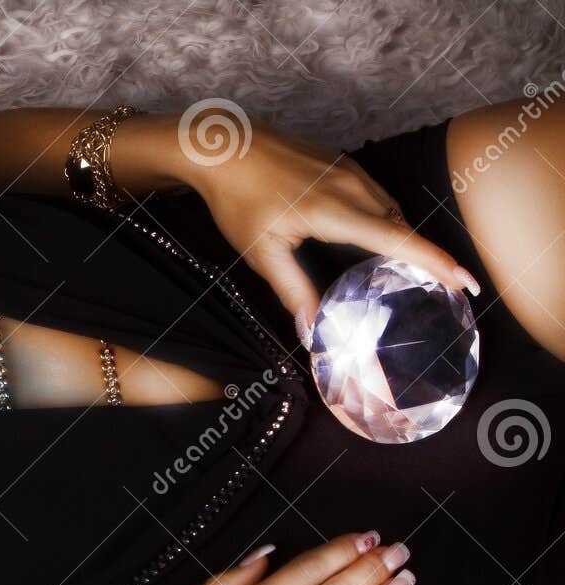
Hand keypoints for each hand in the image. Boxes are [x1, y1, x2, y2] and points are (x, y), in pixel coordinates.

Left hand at [180, 110, 477, 337]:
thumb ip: (292, 291)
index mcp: (337, 210)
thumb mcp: (261, 253)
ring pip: (391, 208)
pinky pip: (378, 195)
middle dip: (427, 255)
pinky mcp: (342, 164)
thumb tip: (310, 330)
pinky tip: (377, 237)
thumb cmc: (239, 200)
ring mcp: (350, 170)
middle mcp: (353, 186)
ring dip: (406, 236)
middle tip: (444, 287)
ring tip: (414, 268)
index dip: (436, 263)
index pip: (399, 241)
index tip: (466, 281)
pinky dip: (387, 219)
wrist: (224, 148)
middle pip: (403, 225)